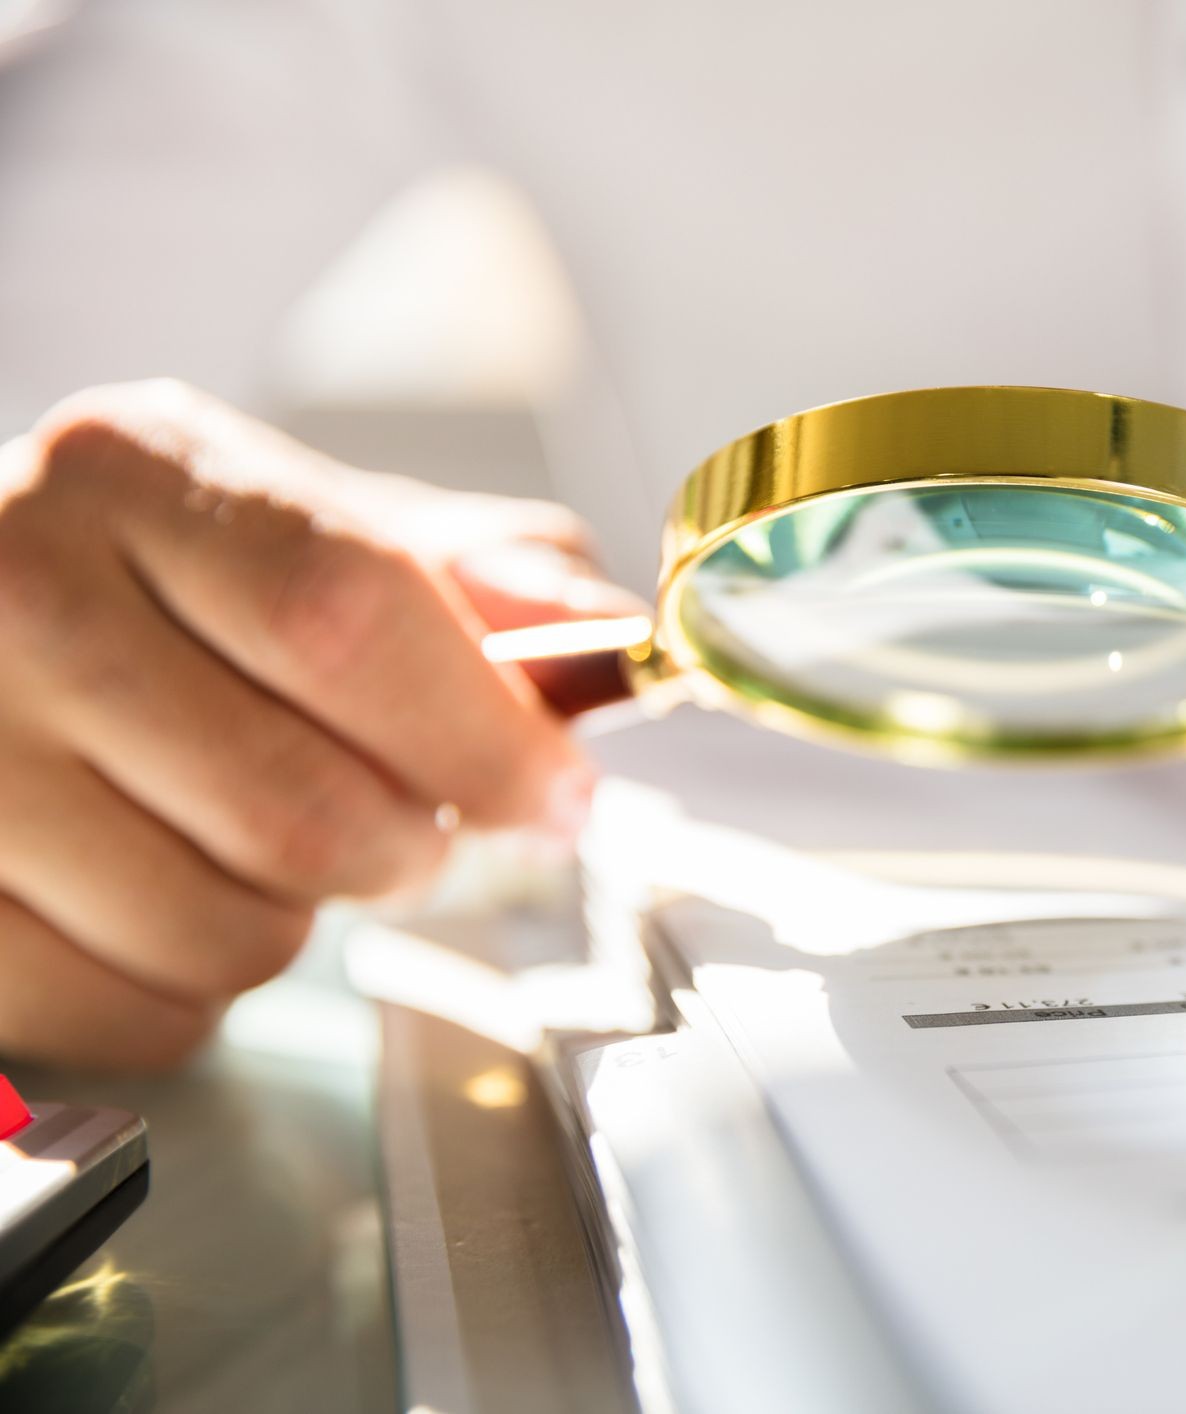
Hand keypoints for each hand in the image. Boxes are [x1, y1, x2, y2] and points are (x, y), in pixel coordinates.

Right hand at [0, 381, 634, 1068]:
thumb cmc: (147, 579)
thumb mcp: (303, 527)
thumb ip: (471, 577)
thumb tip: (608, 638)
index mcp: (133, 474)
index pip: (345, 616)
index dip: (482, 735)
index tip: (555, 796)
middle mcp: (10, 594)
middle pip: (301, 804)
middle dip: (405, 846)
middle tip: (406, 823)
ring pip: (227, 931)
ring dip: (298, 920)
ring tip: (258, 842)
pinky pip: (135, 1015)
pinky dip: (196, 991)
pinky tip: (167, 899)